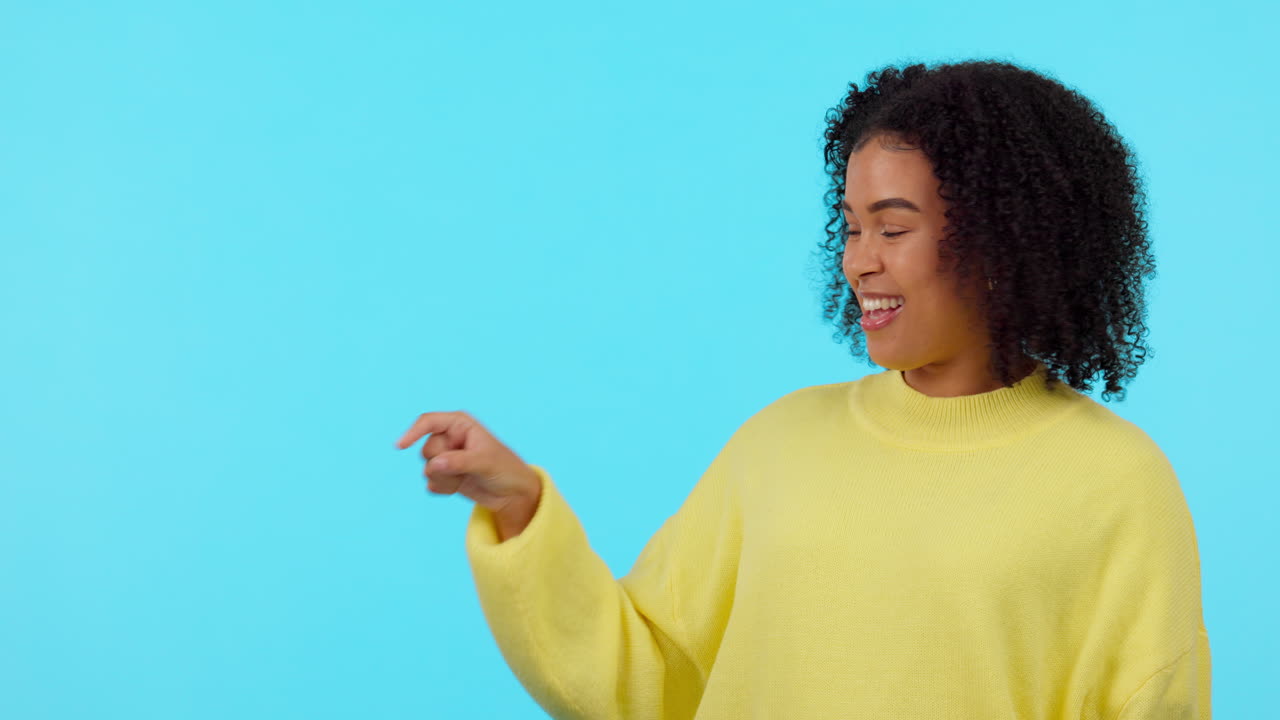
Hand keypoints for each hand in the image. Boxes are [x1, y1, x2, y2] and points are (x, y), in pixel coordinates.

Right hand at [394, 411, 540, 515]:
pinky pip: (431, 483)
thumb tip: (433, 465)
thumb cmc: (505, 469)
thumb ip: (458, 462)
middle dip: (442, 464)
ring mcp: (446, 457)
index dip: (413, 432)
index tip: (400, 446)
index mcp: (459, 424)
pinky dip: (444, 488)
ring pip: (427, 469)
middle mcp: (449, 437)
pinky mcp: (444, 475)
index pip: (429, 422)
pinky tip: (461, 487)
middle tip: (466, 468)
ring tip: (466, 478)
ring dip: (445, 478)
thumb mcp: (485, 462)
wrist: (512, 493)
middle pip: (426, 450)